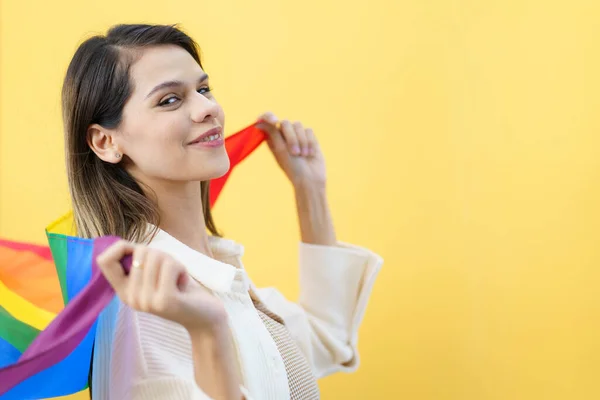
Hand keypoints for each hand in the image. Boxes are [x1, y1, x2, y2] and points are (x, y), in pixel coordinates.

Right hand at [97, 241, 227, 333]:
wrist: (205, 316)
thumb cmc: (180, 288)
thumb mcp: (154, 274)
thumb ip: (138, 261)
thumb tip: (122, 244)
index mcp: (123, 291)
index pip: (104, 261)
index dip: (121, 247)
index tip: (140, 252)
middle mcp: (130, 298)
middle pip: (139, 252)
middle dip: (160, 254)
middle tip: (170, 272)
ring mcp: (146, 301)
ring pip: (155, 256)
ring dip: (172, 261)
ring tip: (176, 278)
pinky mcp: (164, 300)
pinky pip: (170, 265)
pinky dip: (181, 267)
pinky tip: (183, 282)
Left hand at [257, 112, 326, 189]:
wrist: (310, 179)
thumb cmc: (292, 167)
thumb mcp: (280, 149)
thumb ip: (272, 133)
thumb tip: (258, 122)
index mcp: (273, 138)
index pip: (267, 120)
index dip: (268, 117)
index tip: (274, 121)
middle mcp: (284, 135)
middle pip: (285, 122)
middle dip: (291, 137)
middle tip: (295, 153)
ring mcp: (297, 135)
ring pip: (298, 125)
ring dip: (301, 141)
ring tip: (303, 155)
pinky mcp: (309, 137)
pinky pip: (309, 130)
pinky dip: (310, 142)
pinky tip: (310, 153)